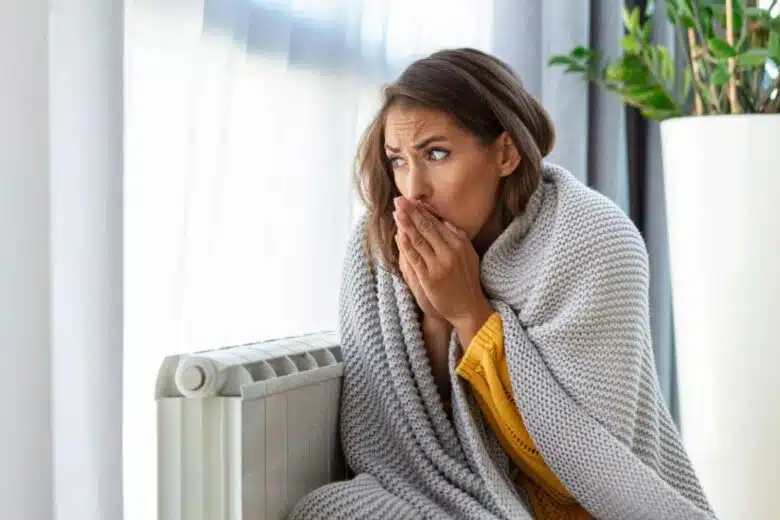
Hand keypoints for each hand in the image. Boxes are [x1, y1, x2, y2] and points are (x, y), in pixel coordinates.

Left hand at [394, 197, 492, 344]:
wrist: (468, 307)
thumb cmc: (468, 280)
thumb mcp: (470, 255)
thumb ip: (458, 237)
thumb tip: (445, 221)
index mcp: (459, 244)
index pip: (437, 223)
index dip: (422, 211)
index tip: (411, 201)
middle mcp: (449, 252)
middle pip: (426, 228)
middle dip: (411, 212)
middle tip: (399, 200)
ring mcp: (438, 265)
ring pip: (419, 240)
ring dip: (406, 225)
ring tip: (396, 212)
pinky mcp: (429, 277)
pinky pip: (414, 257)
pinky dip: (405, 245)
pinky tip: (398, 235)